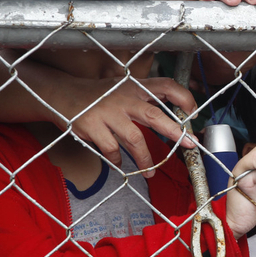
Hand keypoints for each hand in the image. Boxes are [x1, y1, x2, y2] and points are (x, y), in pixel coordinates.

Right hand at [52, 76, 197, 175]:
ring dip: (145, 158)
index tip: (193, 112)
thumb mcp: (124, 88)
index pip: (166, 85)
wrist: (62, 93)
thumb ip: (146, 98)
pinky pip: (111, 149)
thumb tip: (176, 115)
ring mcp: (107, 113)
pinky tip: (119, 163)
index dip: (183, 97)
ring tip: (150, 170)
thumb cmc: (100, 94)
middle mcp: (124, 98)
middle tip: (189, 143)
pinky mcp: (92, 126)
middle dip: (174, 131)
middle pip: (154, 115)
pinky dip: (117, 159)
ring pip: (134, 139)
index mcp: (135, 87)